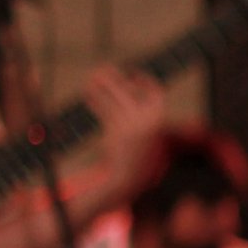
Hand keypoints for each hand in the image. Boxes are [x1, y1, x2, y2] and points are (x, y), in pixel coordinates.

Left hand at [80, 66, 171, 188]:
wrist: (129, 178)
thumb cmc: (143, 160)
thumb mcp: (152, 137)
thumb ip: (147, 118)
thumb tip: (141, 99)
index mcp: (158, 120)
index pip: (155, 92)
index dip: (144, 80)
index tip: (133, 74)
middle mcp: (144, 120)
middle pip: (129, 91)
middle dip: (115, 78)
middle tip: (104, 69)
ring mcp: (128, 125)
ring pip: (113, 99)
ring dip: (101, 86)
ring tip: (91, 78)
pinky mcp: (114, 131)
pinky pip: (103, 111)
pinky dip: (95, 101)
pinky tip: (88, 95)